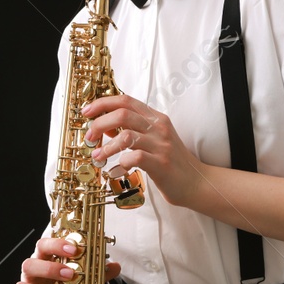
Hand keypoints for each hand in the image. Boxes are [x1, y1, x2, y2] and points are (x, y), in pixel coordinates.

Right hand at [5, 235, 121, 283]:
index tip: (75, 249)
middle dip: (50, 269)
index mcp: (45, 259)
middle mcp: (32, 273)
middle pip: (30, 264)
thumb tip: (114, 266)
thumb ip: (98, 273)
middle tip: (71, 275)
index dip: (57, 245)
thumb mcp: (85, 280)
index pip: (44, 245)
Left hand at [82, 93, 205, 207]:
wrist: (197, 182)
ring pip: (126, 135)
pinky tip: (115, 171)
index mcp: (156, 118)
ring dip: (106, 147)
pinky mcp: (161, 163)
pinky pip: (134, 157)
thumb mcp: (154, 140)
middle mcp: (159, 127)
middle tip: (90, 137)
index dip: (103, 103)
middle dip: (99, 123)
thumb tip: (105, 127)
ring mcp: (161, 145)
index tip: (87, 111)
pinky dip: (120, 164)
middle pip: (122, 114)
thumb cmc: (172, 162)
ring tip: (98, 156)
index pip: (126, 100)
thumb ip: (132, 130)